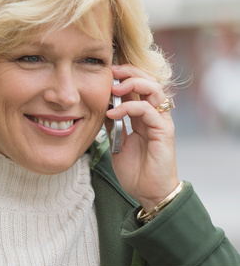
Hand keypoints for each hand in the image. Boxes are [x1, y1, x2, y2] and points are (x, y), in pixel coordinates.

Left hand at [106, 64, 178, 211]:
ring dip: (132, 84)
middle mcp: (154, 115)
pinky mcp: (164, 131)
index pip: (138, 86)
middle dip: (129, 72)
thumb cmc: (135, 170)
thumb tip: (101, 108)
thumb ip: (113, 125)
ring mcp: (161, 122)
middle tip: (111, 72)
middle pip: (149, 81)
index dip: (124, 76)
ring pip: (153, 90)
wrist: (148, 192)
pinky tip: (112, 113)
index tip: (106, 73)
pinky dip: (129, 108)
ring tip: (113, 89)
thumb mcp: (116, 143)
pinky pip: (148, 110)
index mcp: (143, 116)